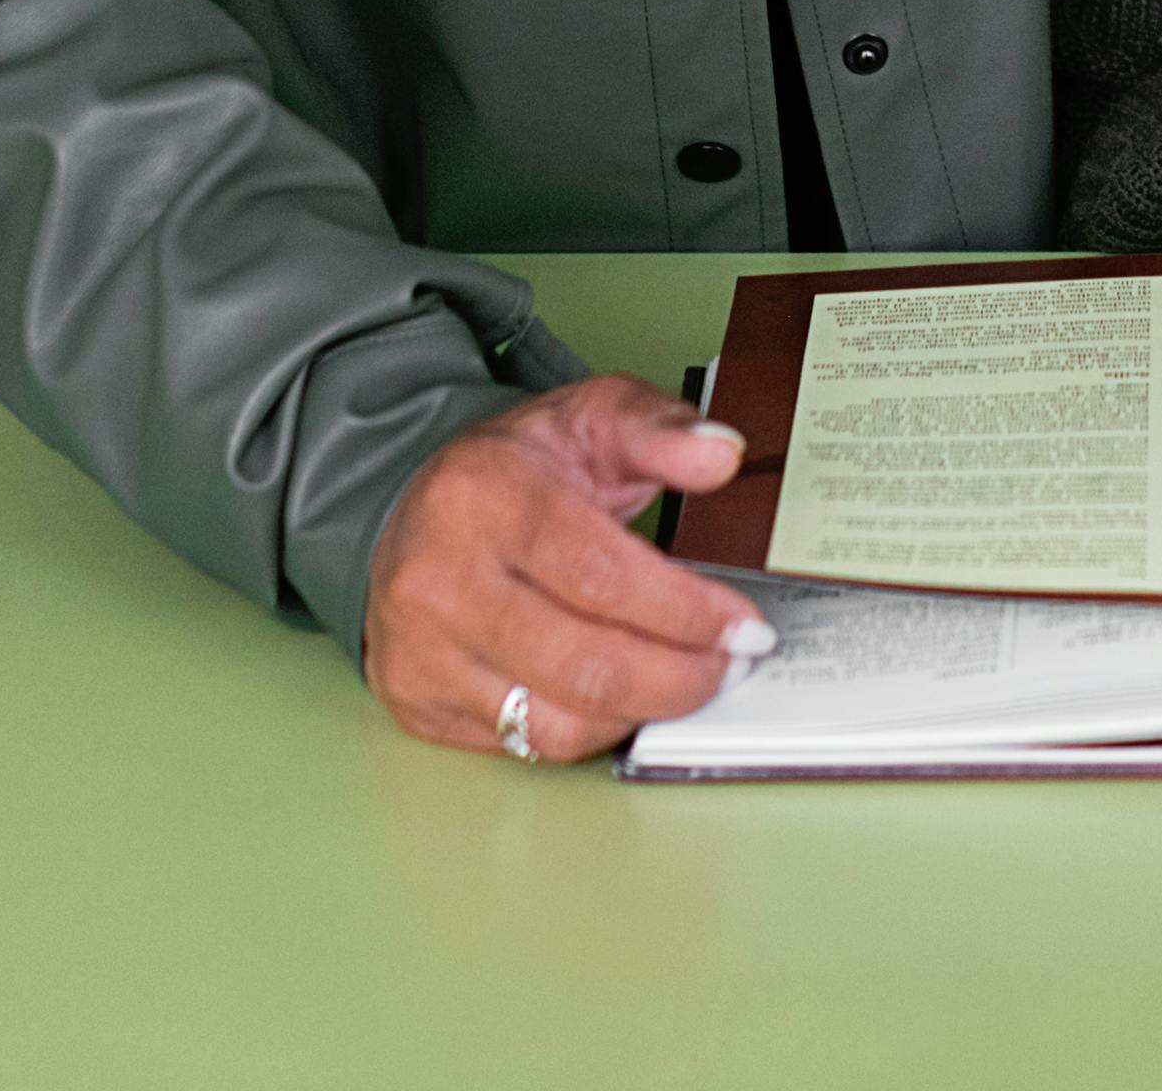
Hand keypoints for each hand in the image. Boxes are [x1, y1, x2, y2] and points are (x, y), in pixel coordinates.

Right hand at [364, 373, 771, 759]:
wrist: (417, 508)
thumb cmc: (512, 469)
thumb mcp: (588, 417)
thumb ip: (660, 429)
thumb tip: (721, 456)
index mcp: (480, 496)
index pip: (601, 575)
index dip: (685, 611)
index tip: (744, 626)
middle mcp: (438, 581)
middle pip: (583, 663)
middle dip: (678, 677)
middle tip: (730, 666)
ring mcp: (420, 653)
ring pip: (555, 722)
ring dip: (641, 713)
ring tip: (688, 682)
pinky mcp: (419, 704)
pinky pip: (525, 744)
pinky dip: (592, 730)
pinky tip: (626, 698)